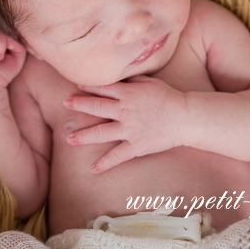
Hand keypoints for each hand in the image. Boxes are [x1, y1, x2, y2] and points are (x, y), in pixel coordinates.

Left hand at [63, 75, 188, 173]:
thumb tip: (122, 79)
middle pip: (96, 107)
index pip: (103, 88)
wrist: (184, 117)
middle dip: (79, 105)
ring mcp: (128, 129)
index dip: (89, 87)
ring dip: (83, 136)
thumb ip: (134, 81)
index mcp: (127, 93)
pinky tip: (93, 169)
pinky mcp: (135, 145)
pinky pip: (117, 156)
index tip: (77, 86)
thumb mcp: (151, 82)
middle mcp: (124, 110)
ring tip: (69, 138)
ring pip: (100, 132)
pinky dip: (105, 163)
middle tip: (65, 103)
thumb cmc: (169, 97)